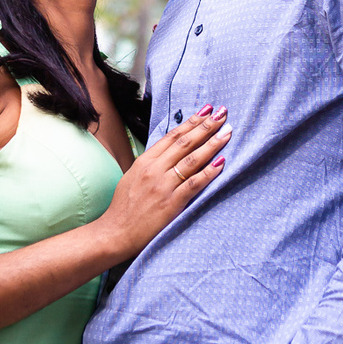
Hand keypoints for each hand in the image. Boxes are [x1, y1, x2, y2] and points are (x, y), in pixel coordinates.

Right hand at [99, 106, 229, 261]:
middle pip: (185, 143)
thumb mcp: (133, 176)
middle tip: (222, 114)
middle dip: (206, 126)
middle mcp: (155, 170)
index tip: (207, 110)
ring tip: (227, 132)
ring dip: (212, 144)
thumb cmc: (124, 207)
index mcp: (145, 161)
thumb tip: (170, 150)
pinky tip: (221, 163)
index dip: (191, 122)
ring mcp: (163, 186)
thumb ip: (151, 162)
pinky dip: (209, 172)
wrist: (115, 233)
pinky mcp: (171, 204)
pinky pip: (194, 184)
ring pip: (192, 160)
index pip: (172, 136)